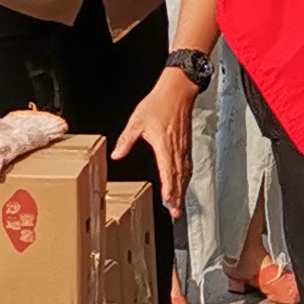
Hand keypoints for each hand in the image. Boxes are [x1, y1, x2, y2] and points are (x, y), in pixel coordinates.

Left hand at [114, 69, 197, 213]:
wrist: (177, 91)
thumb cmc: (158, 103)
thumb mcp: (137, 121)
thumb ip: (127, 140)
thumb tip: (116, 155)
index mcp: (165, 145)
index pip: (168, 171)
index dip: (169, 188)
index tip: (169, 201)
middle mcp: (176, 149)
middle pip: (178, 178)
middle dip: (177, 197)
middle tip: (175, 213)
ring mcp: (183, 148)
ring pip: (184, 174)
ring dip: (182, 191)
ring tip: (179, 206)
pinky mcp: (185, 145)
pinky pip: (187, 166)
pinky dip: (185, 179)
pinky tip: (183, 184)